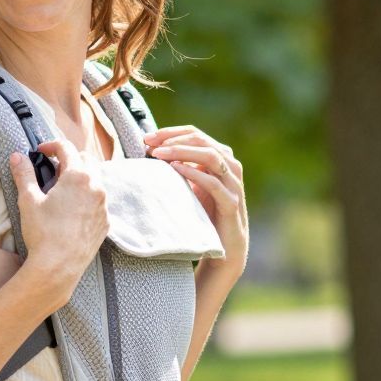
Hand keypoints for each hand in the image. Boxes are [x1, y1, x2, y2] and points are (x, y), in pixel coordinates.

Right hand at [10, 140, 107, 300]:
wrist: (59, 266)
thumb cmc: (43, 232)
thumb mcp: (28, 200)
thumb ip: (24, 174)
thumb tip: (18, 157)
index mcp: (78, 176)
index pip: (67, 148)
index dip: (51, 145)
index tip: (41, 151)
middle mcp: (96, 187)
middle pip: (86, 160)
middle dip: (69, 159)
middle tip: (52, 169)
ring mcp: (104, 206)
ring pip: (96, 180)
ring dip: (81, 177)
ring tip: (62, 189)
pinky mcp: (105, 222)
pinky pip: (99, 201)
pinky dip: (87, 198)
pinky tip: (72, 209)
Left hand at [144, 125, 247, 276]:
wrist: (224, 247)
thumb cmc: (204, 213)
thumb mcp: (190, 185)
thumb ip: (179, 166)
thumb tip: (150, 149)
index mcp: (221, 157)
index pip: (195, 134)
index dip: (171, 132)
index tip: (147, 138)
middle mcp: (230, 166)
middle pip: (202, 141)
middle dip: (173, 139)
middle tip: (149, 144)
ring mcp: (233, 184)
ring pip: (210, 156)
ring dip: (182, 152)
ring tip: (159, 154)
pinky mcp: (231, 203)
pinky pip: (213, 183)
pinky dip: (194, 173)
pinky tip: (175, 169)